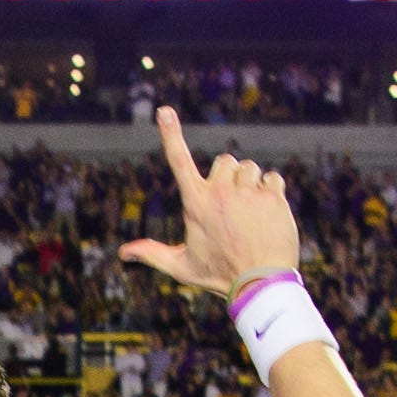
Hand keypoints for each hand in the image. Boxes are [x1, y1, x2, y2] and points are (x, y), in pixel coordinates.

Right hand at [118, 109, 301, 299]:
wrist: (260, 285)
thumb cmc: (219, 276)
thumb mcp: (182, 267)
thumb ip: (152, 254)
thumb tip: (123, 253)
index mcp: (195, 203)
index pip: (179, 161)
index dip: (170, 134)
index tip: (164, 111)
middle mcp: (220, 192)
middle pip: (225, 161)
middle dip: (229, 177)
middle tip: (232, 207)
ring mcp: (247, 192)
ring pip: (250, 168)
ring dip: (250, 184)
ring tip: (251, 214)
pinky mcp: (272, 196)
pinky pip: (272, 178)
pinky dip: (272, 192)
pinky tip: (268, 215)